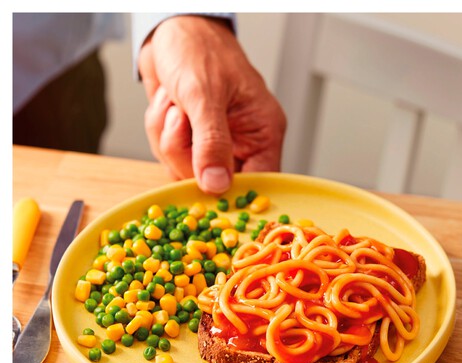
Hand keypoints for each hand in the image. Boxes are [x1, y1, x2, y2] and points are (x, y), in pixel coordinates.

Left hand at [138, 15, 286, 193]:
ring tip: (174, 104)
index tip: (208, 187)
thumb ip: (211, 141)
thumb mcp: (205, 93)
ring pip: (187, 172)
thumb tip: (217, 184)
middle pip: (216, 183)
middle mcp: (242, 144)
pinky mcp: (192, 144)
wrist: (171, 31)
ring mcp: (215, 146)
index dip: (234, 192)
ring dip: (169, 140)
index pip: (260, 181)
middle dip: (186, 154)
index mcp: (262, 132)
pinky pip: (171, 157)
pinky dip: (160, 133)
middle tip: (180, 120)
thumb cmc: (199, 49)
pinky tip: (168, 106)